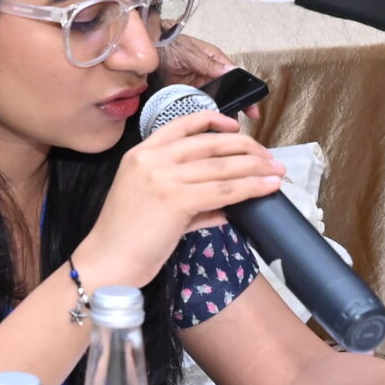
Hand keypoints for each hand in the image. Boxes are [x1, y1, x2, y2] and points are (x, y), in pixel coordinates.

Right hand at [77, 110, 282, 288]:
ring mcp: (163, 177)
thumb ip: (186, 198)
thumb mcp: (152, 205)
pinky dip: (250, 188)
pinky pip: (223, 190)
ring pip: (222, 166)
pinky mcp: (175, 199)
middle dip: (247, 148)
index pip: (184, 124)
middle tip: (270, 157)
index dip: (215, 121)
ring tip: (277, 172)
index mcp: (141, 153)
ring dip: (256, 167)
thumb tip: (225, 205)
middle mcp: (151, 159)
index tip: (237, 127)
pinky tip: (267, 188)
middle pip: (211, 143)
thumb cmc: (126, 239)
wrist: (107, 262)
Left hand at [155, 33, 258, 117]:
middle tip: (238, 123)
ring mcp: (198, 88)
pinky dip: (200, 115)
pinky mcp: (185, 96)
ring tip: (221, 126)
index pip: (237, 81)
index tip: (252, 110)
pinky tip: (203, 124)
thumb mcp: (192, 53)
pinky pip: (196, 108)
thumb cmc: (171, 44)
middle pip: (227, 96)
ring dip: (217, 114)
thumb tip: (233, 70)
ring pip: (213, 104)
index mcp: (216, 63)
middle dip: (233, 110)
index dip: (246, 96)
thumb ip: (211, 64)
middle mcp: (210, 77)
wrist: (149, 48)